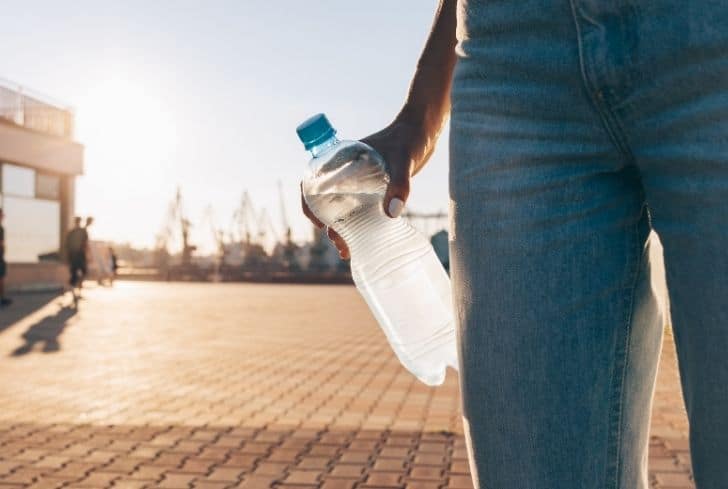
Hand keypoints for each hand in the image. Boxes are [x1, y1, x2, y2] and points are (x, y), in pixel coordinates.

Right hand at [300, 118, 422, 259]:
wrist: (424, 131)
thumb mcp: (403, 161)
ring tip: (347, 250)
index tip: (318, 222)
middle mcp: (345, 172)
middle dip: (329, 225)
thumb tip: (391, 214)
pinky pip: (360, 209)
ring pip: (342, 209)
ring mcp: (359, 182)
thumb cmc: (409, 138)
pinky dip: (359, 225)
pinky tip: (365, 242)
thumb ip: (399, 185)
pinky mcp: (374, 189)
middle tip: (339, 243)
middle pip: (326, 202)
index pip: (312, 183)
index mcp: (339, 160)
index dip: (308, 204)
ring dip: (342, 229)